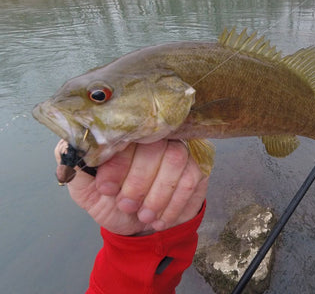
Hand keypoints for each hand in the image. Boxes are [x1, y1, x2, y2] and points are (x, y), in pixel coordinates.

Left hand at [55, 139, 208, 235]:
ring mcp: (181, 148)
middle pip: (156, 145)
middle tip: (127, 206)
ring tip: (144, 215)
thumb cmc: (112, 201)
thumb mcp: (86, 190)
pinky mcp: (198, 166)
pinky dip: (174, 204)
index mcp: (127, 134)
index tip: (106, 188)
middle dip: (139, 181)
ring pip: (176, 160)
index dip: (118, 162)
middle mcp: (157, 134)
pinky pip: (192, 179)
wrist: (139, 225)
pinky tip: (160, 219)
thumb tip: (70, 147)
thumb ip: (76, 169)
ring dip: (158, 194)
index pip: (127, 134)